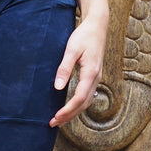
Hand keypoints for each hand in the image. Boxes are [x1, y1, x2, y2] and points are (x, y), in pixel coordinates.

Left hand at [49, 13, 106, 127]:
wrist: (97, 26)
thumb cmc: (84, 36)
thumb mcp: (71, 49)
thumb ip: (64, 68)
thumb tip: (58, 87)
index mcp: (91, 73)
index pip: (79, 98)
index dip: (68, 110)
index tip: (56, 117)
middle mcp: (96, 78)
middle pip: (83, 104)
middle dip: (68, 116)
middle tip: (53, 124)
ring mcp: (96, 78)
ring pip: (86, 102)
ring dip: (73, 113)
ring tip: (59, 121)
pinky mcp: (94, 77)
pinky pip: (87, 96)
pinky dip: (78, 106)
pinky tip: (69, 109)